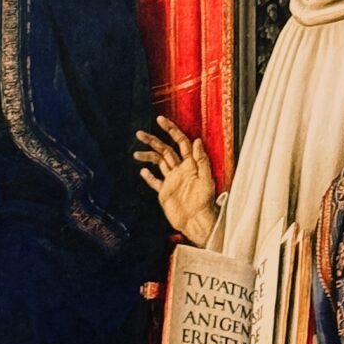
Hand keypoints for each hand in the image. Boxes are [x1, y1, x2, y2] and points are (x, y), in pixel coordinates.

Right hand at [134, 115, 218, 245]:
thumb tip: (197, 140)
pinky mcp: (165, 192)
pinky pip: (155, 182)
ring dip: (148, 156)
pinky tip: (143, 171)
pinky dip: (148, 176)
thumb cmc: (205, 203)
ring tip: (136, 153)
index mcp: (190, 164)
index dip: (171, 130)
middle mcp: (180, 169)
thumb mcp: (206, 180)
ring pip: (158, 162)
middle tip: (140, 133)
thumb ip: (202, 160)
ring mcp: (172, 180)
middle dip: (153, 140)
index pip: (180, 142)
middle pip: (165, 150)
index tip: (160, 120)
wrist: (197, 222)